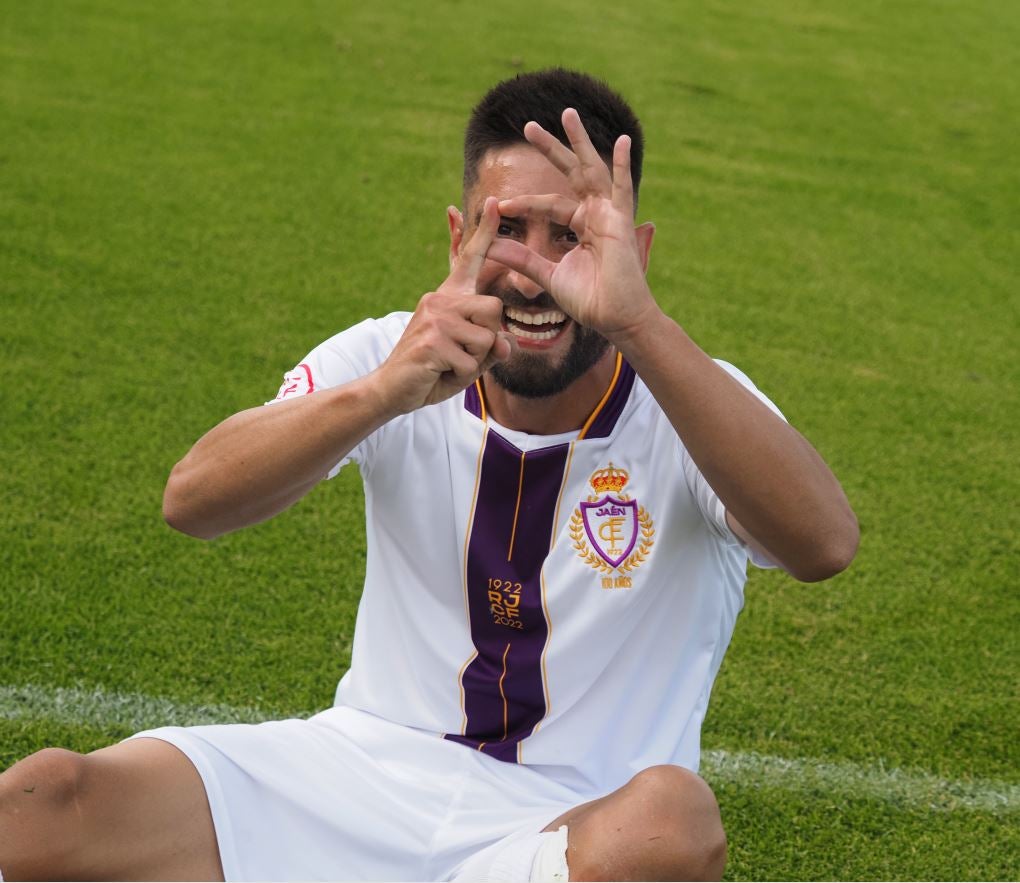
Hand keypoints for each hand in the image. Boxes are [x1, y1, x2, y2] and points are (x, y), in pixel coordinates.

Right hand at [374, 197, 516, 413]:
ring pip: (486, 339)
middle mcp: (440, 299)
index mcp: (448, 297)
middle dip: (488, 339)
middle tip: (460, 353)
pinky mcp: (432, 341)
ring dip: (474, 362)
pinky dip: (460, 376)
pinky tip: (438, 373)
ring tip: (448, 364)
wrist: (391, 389)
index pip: (469, 259)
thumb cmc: (432, 371)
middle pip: (494, 309)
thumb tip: (506, 342)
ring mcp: (434, 318)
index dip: (484, 232)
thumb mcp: (468, 358)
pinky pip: (470, 362)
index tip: (494, 202)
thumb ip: (490, 348)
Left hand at [486, 108, 657, 342]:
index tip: (498, 205)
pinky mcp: (621, 222)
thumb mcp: (547, 275)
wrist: (614, 318)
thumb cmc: (588, 300)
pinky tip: (622, 141)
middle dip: (550, 148)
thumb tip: (490, 246)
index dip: (523, 204)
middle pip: (569, 173)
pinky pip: (622, 188)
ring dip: (579, 142)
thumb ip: (522, 258)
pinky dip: (622, 165)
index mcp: (580, 226)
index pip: (547, 204)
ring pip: (591, 170)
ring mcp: (609, 215)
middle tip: (528, 126)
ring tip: (567, 113)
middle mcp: (595, 215)